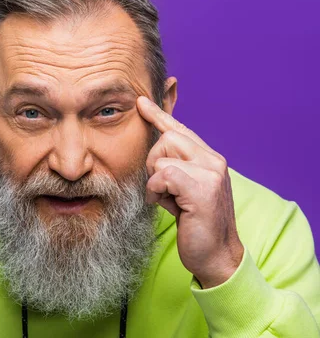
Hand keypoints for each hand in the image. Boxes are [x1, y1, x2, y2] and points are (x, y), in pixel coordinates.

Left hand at [136, 96, 243, 287]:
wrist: (216, 256)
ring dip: (155, 181)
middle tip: (160, 188)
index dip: (159, 115)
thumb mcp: (181, 191)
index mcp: (209, 159)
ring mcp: (211, 173)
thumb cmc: (196, 225)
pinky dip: (156, 191)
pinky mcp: (202, 188)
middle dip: (153, 162)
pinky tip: (166, 205)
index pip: (181, 130)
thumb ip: (173, 171)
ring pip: (163, 158)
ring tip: (167, 199)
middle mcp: (213, 161)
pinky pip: (163, 175)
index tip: (141, 102)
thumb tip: (153, 156)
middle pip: (167, 139)